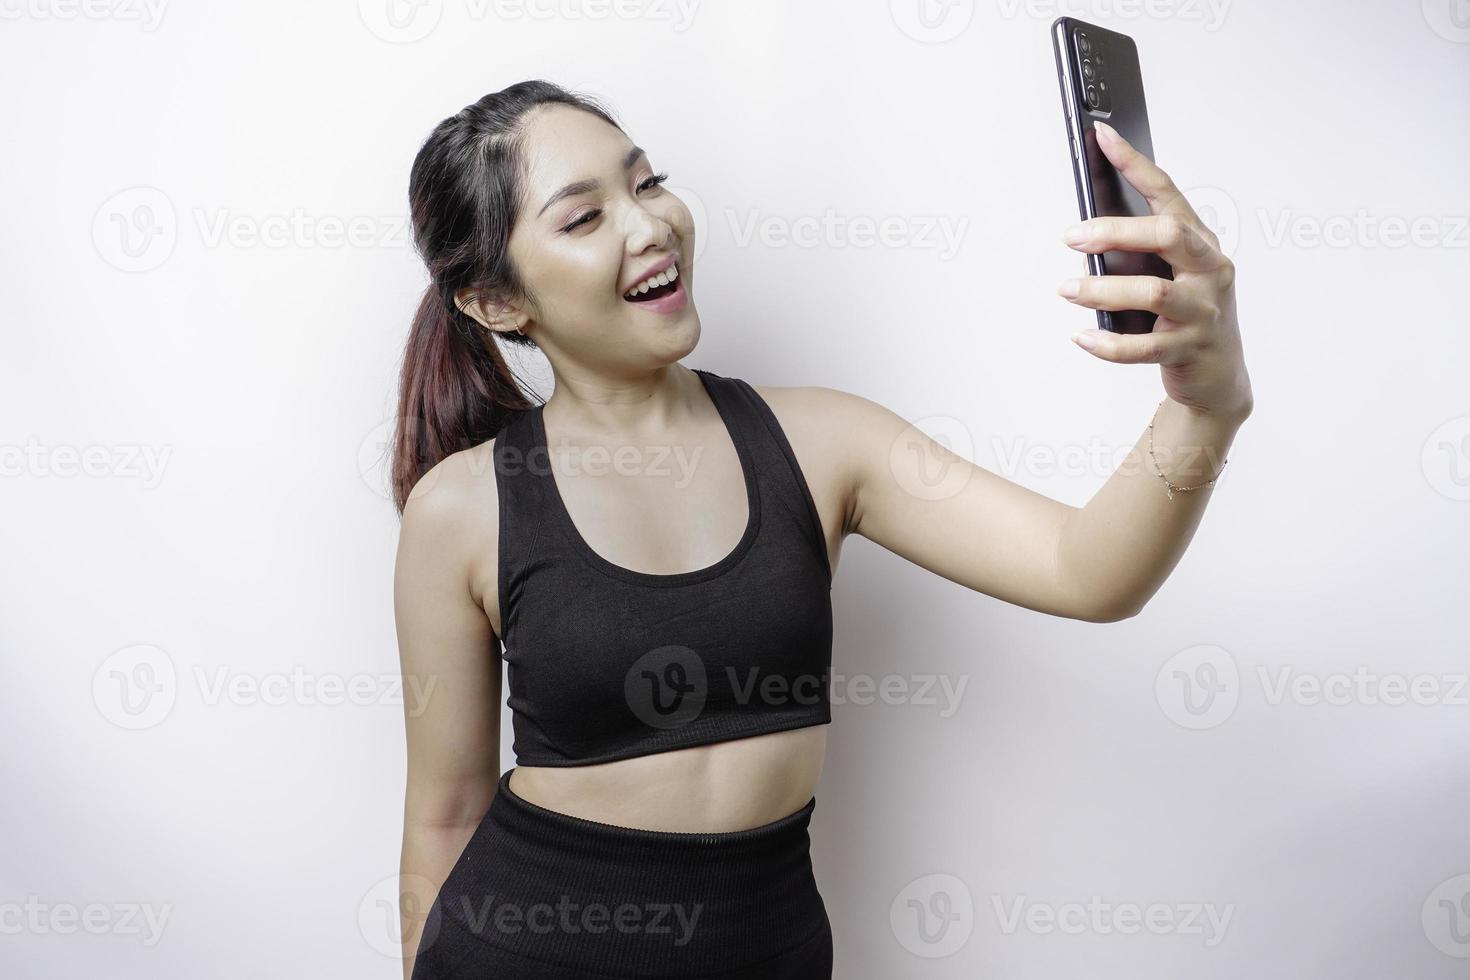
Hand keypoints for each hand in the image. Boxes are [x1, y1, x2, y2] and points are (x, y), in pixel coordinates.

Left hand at [1058, 120, 1252, 421]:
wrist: (1220, 376)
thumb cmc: (1187, 316)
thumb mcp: (1174, 275)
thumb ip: (1142, 254)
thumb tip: (1086, 238)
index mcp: (1202, 243)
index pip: (1167, 193)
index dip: (1135, 164)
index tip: (1103, 137)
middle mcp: (1209, 270)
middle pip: (1167, 235)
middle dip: (1115, 231)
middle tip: (1072, 237)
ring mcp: (1204, 310)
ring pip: (1153, 292)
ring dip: (1102, 290)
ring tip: (1067, 290)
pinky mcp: (1191, 348)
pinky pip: (1144, 347)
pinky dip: (1107, 344)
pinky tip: (1082, 337)